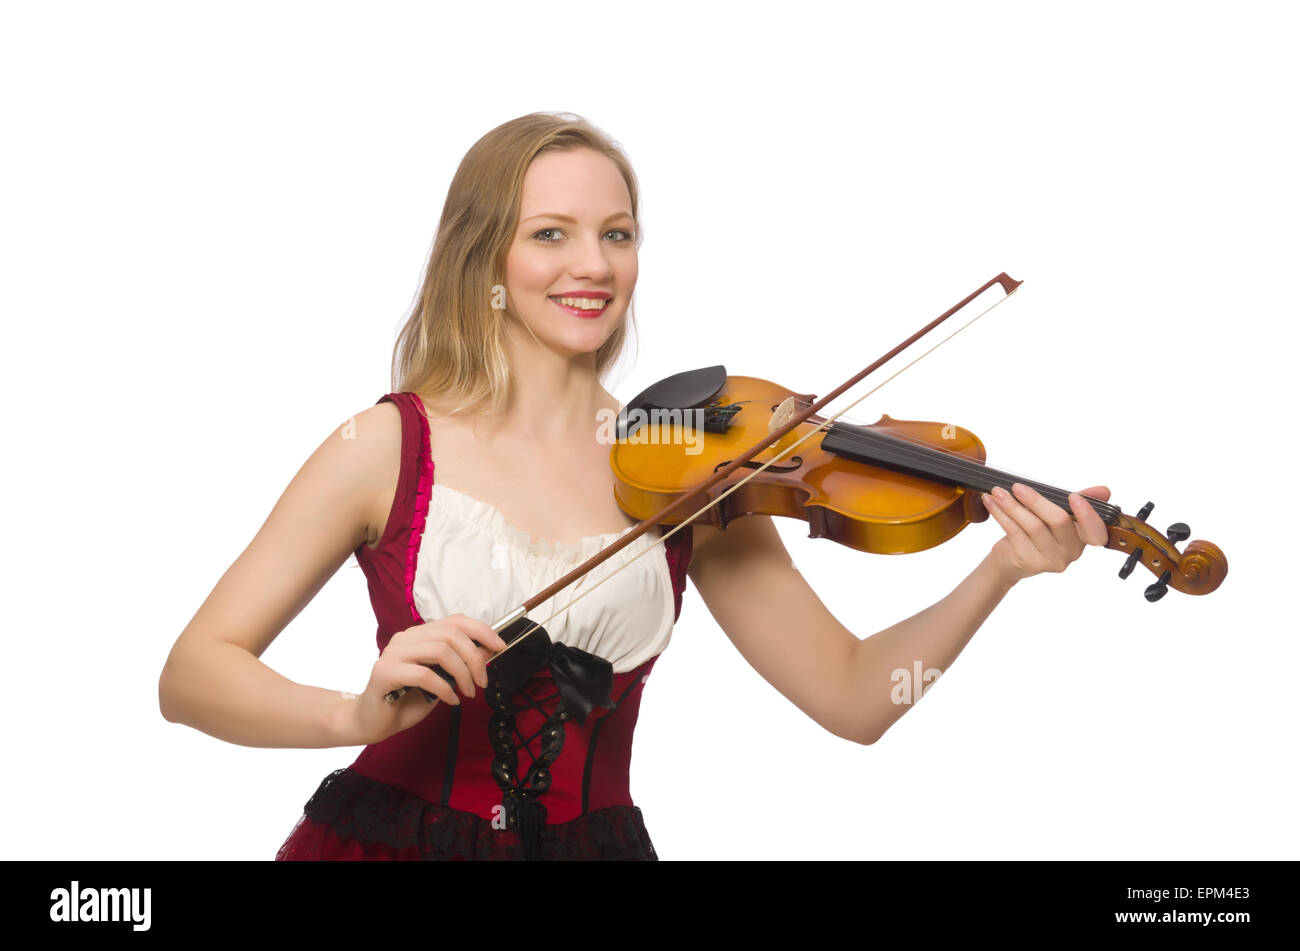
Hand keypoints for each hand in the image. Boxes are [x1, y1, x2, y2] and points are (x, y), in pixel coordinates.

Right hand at [343, 614, 508, 745]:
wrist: (372, 722)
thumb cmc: (407, 699)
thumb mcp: (442, 678)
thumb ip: (460, 661)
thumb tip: (489, 649)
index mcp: (419, 635)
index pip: (455, 620)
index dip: (482, 630)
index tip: (500, 646)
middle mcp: (405, 638)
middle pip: (451, 635)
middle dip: (475, 658)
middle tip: (482, 682)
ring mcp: (393, 654)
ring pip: (440, 651)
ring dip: (462, 674)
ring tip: (468, 692)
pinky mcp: (385, 673)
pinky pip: (424, 674)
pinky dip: (444, 688)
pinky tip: (451, 700)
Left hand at [982, 483, 1110, 585]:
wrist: (1010, 560)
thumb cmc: (1037, 532)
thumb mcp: (1056, 514)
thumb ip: (1078, 501)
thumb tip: (1104, 490)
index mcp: (1083, 539)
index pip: (1096, 532)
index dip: (1087, 515)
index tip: (1074, 496)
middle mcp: (1071, 552)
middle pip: (1059, 521)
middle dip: (1037, 500)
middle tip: (1017, 486)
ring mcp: (1050, 560)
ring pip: (1033, 526)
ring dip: (1012, 505)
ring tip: (998, 492)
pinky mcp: (1029, 561)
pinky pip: (1014, 532)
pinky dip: (1001, 514)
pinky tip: (991, 502)